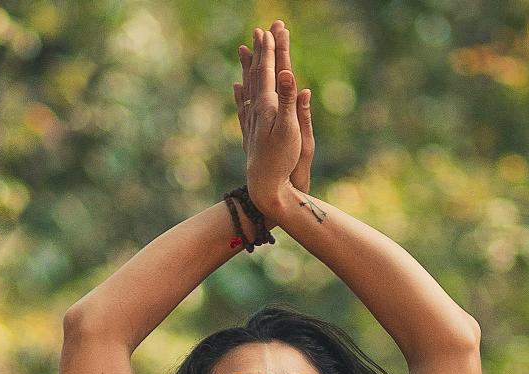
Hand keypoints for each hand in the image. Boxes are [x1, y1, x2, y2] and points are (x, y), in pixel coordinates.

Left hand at [234, 20, 313, 211]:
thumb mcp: (292, 132)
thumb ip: (289, 103)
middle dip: (261, 52)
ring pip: (248, 88)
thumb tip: (289, 75)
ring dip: (248, 68)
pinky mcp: (250, 136)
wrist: (267, 190)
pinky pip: (243, 108)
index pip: (269, 70)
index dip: (271, 50)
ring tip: (243, 50)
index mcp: (268, 106)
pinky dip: (241, 94)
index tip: (272, 29)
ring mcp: (252, 123)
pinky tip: (236, 89)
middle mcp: (257, 111)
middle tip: (261, 31)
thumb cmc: (282, 163)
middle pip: (257, 74)